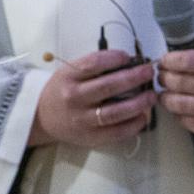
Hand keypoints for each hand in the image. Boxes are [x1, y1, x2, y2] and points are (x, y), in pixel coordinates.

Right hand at [29, 49, 155, 148]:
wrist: (41, 118)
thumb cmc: (61, 91)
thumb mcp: (68, 73)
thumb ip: (92, 67)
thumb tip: (127, 62)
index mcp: (67, 77)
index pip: (94, 64)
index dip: (115, 58)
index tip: (128, 56)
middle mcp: (74, 98)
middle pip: (108, 87)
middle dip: (133, 78)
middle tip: (149, 72)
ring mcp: (82, 119)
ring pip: (115, 112)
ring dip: (138, 103)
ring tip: (151, 96)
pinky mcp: (90, 137)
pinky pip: (117, 132)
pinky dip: (133, 125)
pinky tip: (143, 117)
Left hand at [158, 50, 193, 145]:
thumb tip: (167, 62)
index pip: (186, 61)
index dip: (168, 61)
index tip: (163, 63)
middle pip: (179, 82)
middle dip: (164, 80)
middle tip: (162, 79)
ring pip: (178, 104)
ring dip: (166, 99)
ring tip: (166, 96)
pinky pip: (186, 121)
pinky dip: (178, 115)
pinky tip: (181, 110)